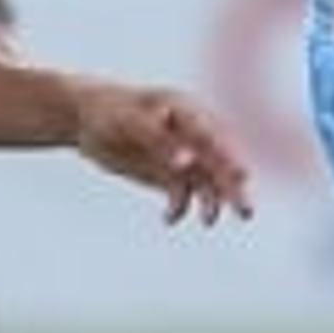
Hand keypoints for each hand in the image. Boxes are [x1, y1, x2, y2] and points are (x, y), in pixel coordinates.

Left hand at [75, 82, 255, 225]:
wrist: (87, 118)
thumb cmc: (108, 111)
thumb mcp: (129, 121)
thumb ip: (158, 140)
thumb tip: (187, 163)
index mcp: (188, 110)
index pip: (214, 135)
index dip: (228, 155)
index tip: (240, 176)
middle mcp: (193, 134)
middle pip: (220, 163)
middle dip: (233, 188)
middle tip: (246, 212)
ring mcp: (184, 155)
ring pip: (207, 183)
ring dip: (211, 204)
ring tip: (208, 222)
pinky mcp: (171, 175)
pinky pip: (183, 196)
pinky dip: (179, 208)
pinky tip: (167, 218)